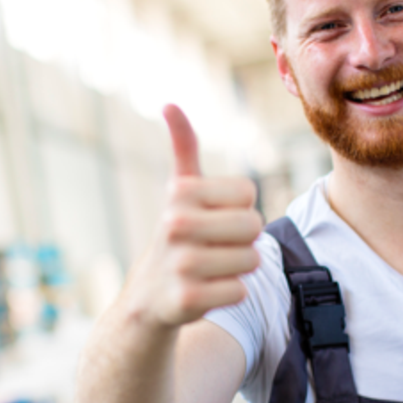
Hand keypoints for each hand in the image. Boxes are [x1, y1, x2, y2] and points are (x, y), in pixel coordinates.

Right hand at [123, 105, 262, 329]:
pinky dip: (231, 292)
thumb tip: (169, 104)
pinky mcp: (187, 299)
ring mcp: (180, 264)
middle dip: (244, 240)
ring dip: (239, 268)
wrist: (148, 296)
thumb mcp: (178, 190)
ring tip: (211, 268)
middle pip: (254, 227)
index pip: (249, 195)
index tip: (215, 218)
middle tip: (217, 247)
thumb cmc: (177, 235)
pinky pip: (241, 290)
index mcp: (180, 193)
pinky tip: (207, 290)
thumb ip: (183, 147)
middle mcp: (176, 224)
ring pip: (252, 260)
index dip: (240, 209)